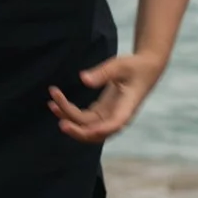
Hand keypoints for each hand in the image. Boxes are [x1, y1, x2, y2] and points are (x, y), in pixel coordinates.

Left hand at [48, 50, 165, 143]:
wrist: (146, 68)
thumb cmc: (135, 66)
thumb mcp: (121, 65)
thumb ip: (103, 72)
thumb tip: (83, 79)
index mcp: (127, 108)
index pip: (114, 124)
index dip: (100, 130)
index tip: (86, 130)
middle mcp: (118, 117)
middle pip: (96, 133)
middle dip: (78, 130)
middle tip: (61, 122)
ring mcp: (109, 116)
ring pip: (86, 126)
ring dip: (69, 119)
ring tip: (52, 103)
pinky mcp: (102, 112)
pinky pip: (83, 118)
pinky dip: (69, 113)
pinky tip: (56, 103)